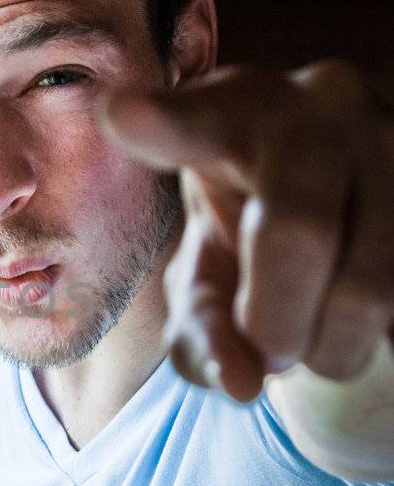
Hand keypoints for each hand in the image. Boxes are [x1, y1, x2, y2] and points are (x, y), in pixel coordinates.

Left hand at [95, 59, 393, 402]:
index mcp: (237, 110)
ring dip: (333, 348)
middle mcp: (323, 103)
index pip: (199, 118)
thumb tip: (242, 383)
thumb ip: (204, 332)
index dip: (165, 124)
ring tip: (317, 338)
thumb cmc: (252, 243)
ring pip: (369, 287)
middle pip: (298, 231)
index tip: (118, 115)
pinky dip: (378, 343)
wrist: (352, 215)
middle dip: (275, 322)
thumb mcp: (208, 282)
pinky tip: (362, 322)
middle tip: (269, 345)